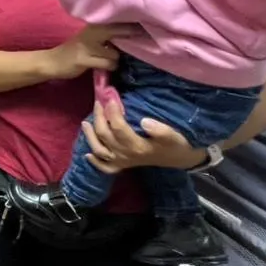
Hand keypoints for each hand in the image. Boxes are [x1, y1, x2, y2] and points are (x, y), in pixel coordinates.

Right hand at [43, 24, 136, 79]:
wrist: (53, 61)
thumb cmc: (75, 50)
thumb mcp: (90, 37)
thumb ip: (107, 34)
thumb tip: (133, 34)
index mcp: (93, 24)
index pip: (117, 20)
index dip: (134, 23)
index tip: (147, 24)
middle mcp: (90, 32)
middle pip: (119, 30)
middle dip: (132, 35)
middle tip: (141, 39)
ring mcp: (86, 46)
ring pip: (115, 54)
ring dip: (115, 60)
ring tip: (108, 61)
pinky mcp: (84, 59)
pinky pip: (107, 64)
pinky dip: (110, 67)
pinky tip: (104, 67)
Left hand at [79, 100, 202, 174]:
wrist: (180, 158)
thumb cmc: (176, 144)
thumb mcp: (174, 136)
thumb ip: (161, 130)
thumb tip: (144, 121)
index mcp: (137, 146)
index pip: (118, 127)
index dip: (112, 111)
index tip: (110, 98)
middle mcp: (126, 155)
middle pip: (105, 135)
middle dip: (99, 117)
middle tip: (98, 103)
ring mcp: (123, 162)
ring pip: (99, 150)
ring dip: (90, 136)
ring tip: (85, 122)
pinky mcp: (123, 166)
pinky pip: (106, 167)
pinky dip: (95, 162)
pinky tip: (88, 154)